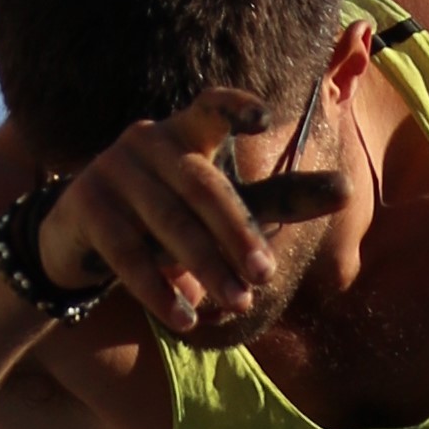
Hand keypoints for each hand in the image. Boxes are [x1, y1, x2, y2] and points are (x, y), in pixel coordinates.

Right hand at [35, 90, 282, 329]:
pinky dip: (158, 290)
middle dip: (235, 232)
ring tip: (237, 304)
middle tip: (266, 275)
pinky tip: (185, 320)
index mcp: (185, 133)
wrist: (79, 237)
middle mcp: (147, 141)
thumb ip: (278, 198)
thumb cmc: (166, 216)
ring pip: (167, 222)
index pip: (211, 108)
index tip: (264, 119)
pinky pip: (127, 254)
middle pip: (200, 186)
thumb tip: (349, 190)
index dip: (234, 108)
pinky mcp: (87, 207)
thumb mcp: (220, 206)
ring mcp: (113, 170)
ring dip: (205, 267)